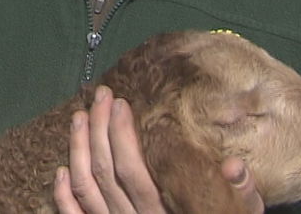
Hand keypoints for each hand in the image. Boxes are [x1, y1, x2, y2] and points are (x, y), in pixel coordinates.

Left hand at [53, 86, 262, 213]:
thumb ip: (240, 195)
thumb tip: (234, 165)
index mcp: (164, 213)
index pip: (134, 171)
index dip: (122, 135)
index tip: (121, 104)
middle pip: (106, 173)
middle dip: (100, 130)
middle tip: (100, 97)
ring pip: (86, 189)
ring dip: (78, 150)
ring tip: (79, 117)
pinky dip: (63, 195)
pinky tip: (61, 169)